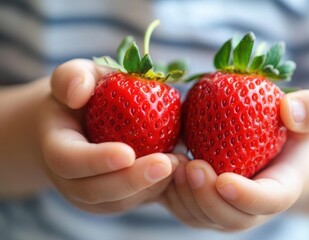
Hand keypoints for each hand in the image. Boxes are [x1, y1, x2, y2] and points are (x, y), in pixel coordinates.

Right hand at [37, 59, 177, 213]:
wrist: (81, 124)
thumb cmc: (83, 94)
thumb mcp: (77, 76)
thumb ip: (72, 77)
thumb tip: (77, 93)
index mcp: (54, 147)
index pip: (68, 160)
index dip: (96, 160)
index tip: (127, 153)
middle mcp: (68, 179)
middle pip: (94, 191)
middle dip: (131, 181)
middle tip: (165, 164)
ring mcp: (90, 194)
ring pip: (119, 201)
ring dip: (149, 187)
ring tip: (178, 164)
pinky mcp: (113, 199)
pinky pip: (134, 201)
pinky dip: (156, 189)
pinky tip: (178, 170)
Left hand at [161, 90, 308, 230]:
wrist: (282, 154)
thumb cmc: (296, 132)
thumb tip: (288, 110)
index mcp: (283, 189)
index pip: (269, 201)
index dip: (247, 197)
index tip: (225, 180)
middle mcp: (254, 209)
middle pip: (230, 218)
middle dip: (208, 199)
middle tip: (192, 167)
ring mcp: (228, 210)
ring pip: (202, 217)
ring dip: (185, 197)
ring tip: (172, 166)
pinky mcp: (206, 204)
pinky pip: (185, 207)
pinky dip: (170, 192)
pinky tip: (161, 166)